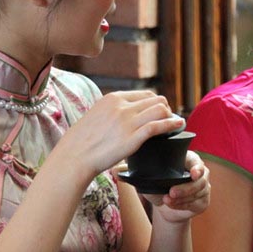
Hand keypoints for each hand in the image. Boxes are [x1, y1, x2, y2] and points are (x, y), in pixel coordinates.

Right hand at [55, 91, 185, 180]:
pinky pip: (158, 126)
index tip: (161, 112)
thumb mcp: (96, 116)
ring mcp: (127, 121)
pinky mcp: (132, 138)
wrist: (74, 157)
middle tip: (170, 119)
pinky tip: (179, 126)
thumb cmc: (82, 142)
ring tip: (176, 123)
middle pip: (156, 100)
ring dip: (171, 116)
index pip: (145, 94)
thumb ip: (111, 112)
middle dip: (166, 108)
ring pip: (160, 110)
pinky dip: (172, 124)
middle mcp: (122, 106)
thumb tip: (123, 115)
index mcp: (113, 99)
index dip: (157, 103)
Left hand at [146, 151, 210, 223]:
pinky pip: (196, 204)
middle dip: (185, 188)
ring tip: (166, 200)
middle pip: (200, 180)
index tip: (193, 174)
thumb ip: (147, 172)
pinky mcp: (203, 201)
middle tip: (171, 193)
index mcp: (189, 160)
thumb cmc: (158, 186)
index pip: (197, 162)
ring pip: (198, 193)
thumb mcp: (152, 178)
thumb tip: (132, 172)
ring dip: (182, 198)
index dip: (197, 168)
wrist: (164, 205)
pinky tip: (172, 205)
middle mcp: (201, 173)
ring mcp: (204, 187)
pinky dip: (183, 205)